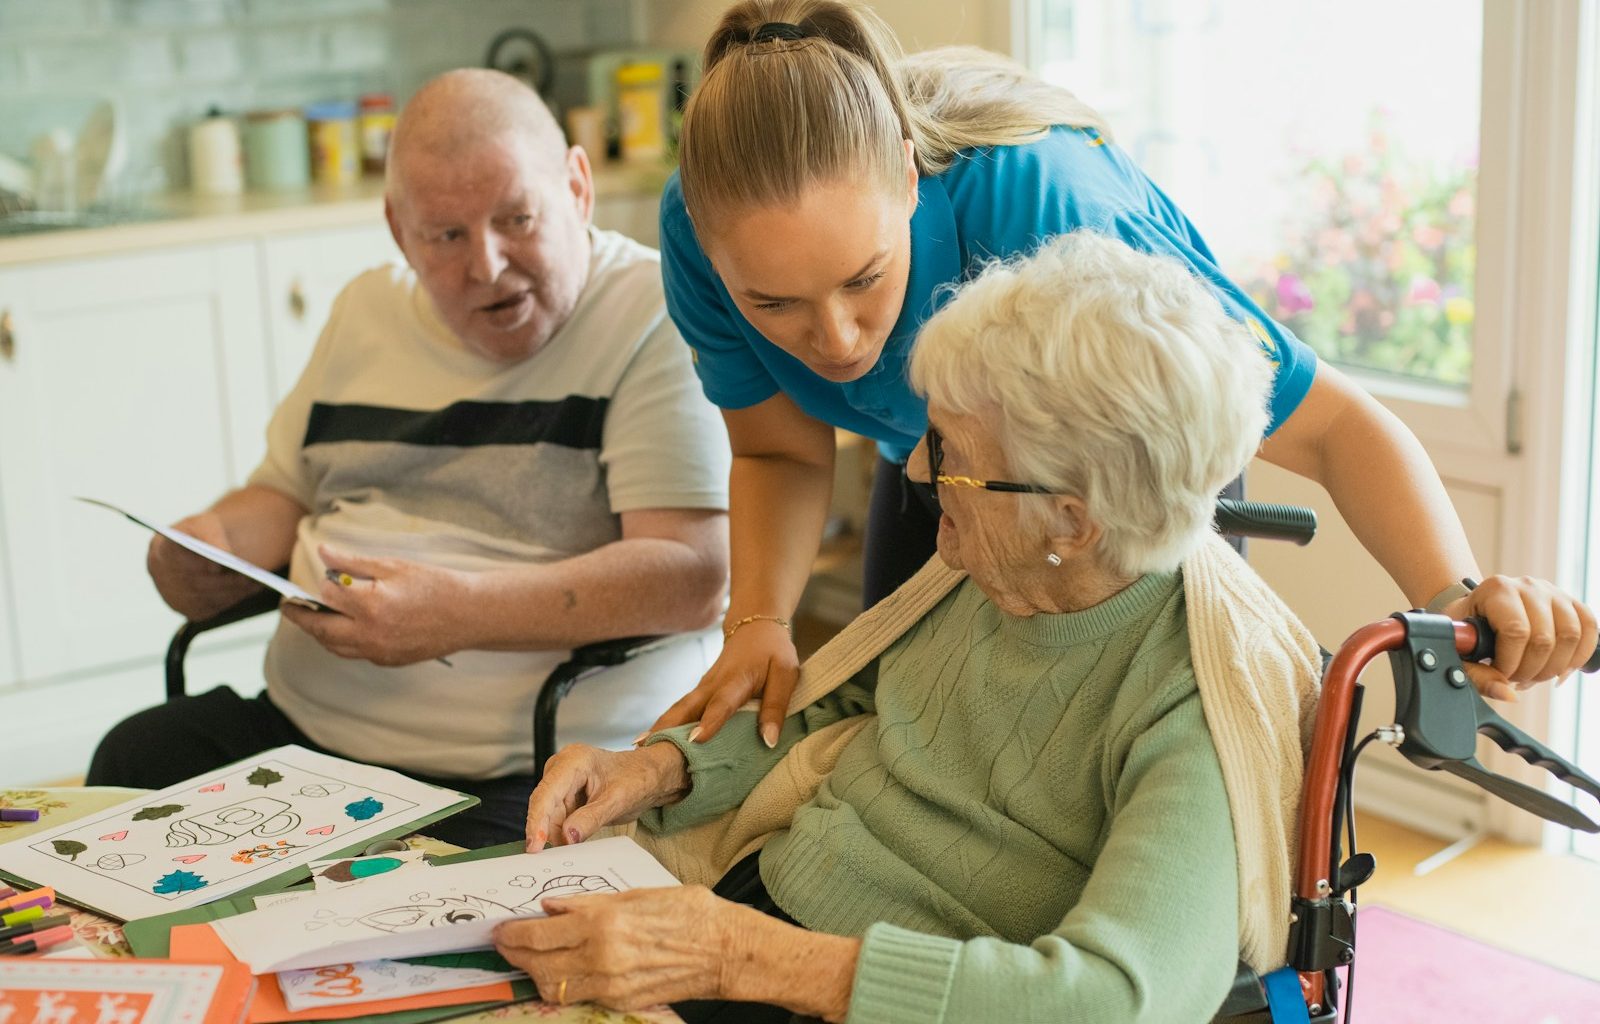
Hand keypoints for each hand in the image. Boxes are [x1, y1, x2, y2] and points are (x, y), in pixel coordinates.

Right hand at [147, 512, 263, 620]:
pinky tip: (251, 588)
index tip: (217, 565)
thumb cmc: (203, 534)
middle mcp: (160, 574)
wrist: (204, 550)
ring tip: (256, 581)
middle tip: (247, 576)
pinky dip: (234, 598)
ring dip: (232, 590)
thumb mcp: (207, 525)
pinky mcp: (190, 610)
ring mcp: (172, 596)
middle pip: (193, 581)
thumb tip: (224, 554)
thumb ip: (210, 535)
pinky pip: (213, 607)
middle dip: (223, 579)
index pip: (173, 556)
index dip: (195, 562)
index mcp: (160, 548)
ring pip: (206, 597)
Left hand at [277, 544, 468, 665]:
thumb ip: (354, 563)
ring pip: (335, 647)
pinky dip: (344, 642)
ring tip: (314, 619)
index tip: (319, 579)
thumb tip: (324, 553)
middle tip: (289, 608)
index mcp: (371, 605)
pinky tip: (347, 628)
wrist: (469, 614)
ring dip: (321, 633)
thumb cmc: (435, 585)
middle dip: (302, 619)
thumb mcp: (393, 566)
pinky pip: (356, 653)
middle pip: (322, 630)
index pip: (328, 596)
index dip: (323, 585)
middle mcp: (371, 633)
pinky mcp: (389, 660)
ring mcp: (380, 651)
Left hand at [492, 886, 745, 1009]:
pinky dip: (563, 983)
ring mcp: (610, 984)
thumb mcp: (634, 894)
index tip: (500, 930)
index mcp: (603, 921)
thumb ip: (587, 903)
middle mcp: (601, 955)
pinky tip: (562, 969)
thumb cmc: (687, 912)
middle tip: (505, 945)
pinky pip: (579, 995)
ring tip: (530, 959)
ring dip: (536, 973)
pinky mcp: (620, 1001)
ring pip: (553, 986)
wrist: (724, 950)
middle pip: (538, 964)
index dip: (513, 934)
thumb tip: (551, 907)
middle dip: (515, 955)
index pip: (539, 934)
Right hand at [525, 742, 687, 851]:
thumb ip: (591, 819)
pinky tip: (573, 840)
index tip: (534, 847)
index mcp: (574, 761)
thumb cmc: (637, 778)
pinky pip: (557, 818)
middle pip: (544, 807)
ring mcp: (561, 781)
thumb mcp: (617, 801)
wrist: (648, 775)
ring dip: (557, 835)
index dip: (537, 821)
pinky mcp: (564, 794)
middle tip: (557, 857)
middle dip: (548, 833)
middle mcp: (562, 768)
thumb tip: (567, 837)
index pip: (546, 794)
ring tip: (574, 846)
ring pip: (549, 816)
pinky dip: (563, 832)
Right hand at [646, 620, 797, 746]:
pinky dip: (666, 726)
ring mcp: (702, 688)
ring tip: (640, 749)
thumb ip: (776, 707)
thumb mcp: (786, 675)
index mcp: (737, 679)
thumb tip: (768, 741)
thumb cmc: (773, 653)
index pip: (722, 702)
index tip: (695, 740)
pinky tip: (653, 742)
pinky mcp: (699, 693)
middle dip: (666, 728)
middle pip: (686, 707)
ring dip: (659, 728)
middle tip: (646, 749)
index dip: (710, 721)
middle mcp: (713, 684)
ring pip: (678, 709)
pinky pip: (681, 711)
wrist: (755, 627)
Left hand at [1444, 575, 1598, 698]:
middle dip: (1531, 670)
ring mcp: (1552, 592)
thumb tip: (1509, 695)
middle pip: (1545, 638)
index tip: (1500, 674)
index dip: (1511, 663)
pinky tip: (1560, 671)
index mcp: (1497, 590)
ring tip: (1534, 675)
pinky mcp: (1570, 602)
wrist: (1476, 609)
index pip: (1516, 632)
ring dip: (1554, 667)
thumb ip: (1477, 675)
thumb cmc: (1466, 631)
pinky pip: (1589, 629)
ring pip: (1571, 635)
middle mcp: (1528, 585)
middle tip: (1515, 678)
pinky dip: (1579, 656)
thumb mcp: (1459, 650)